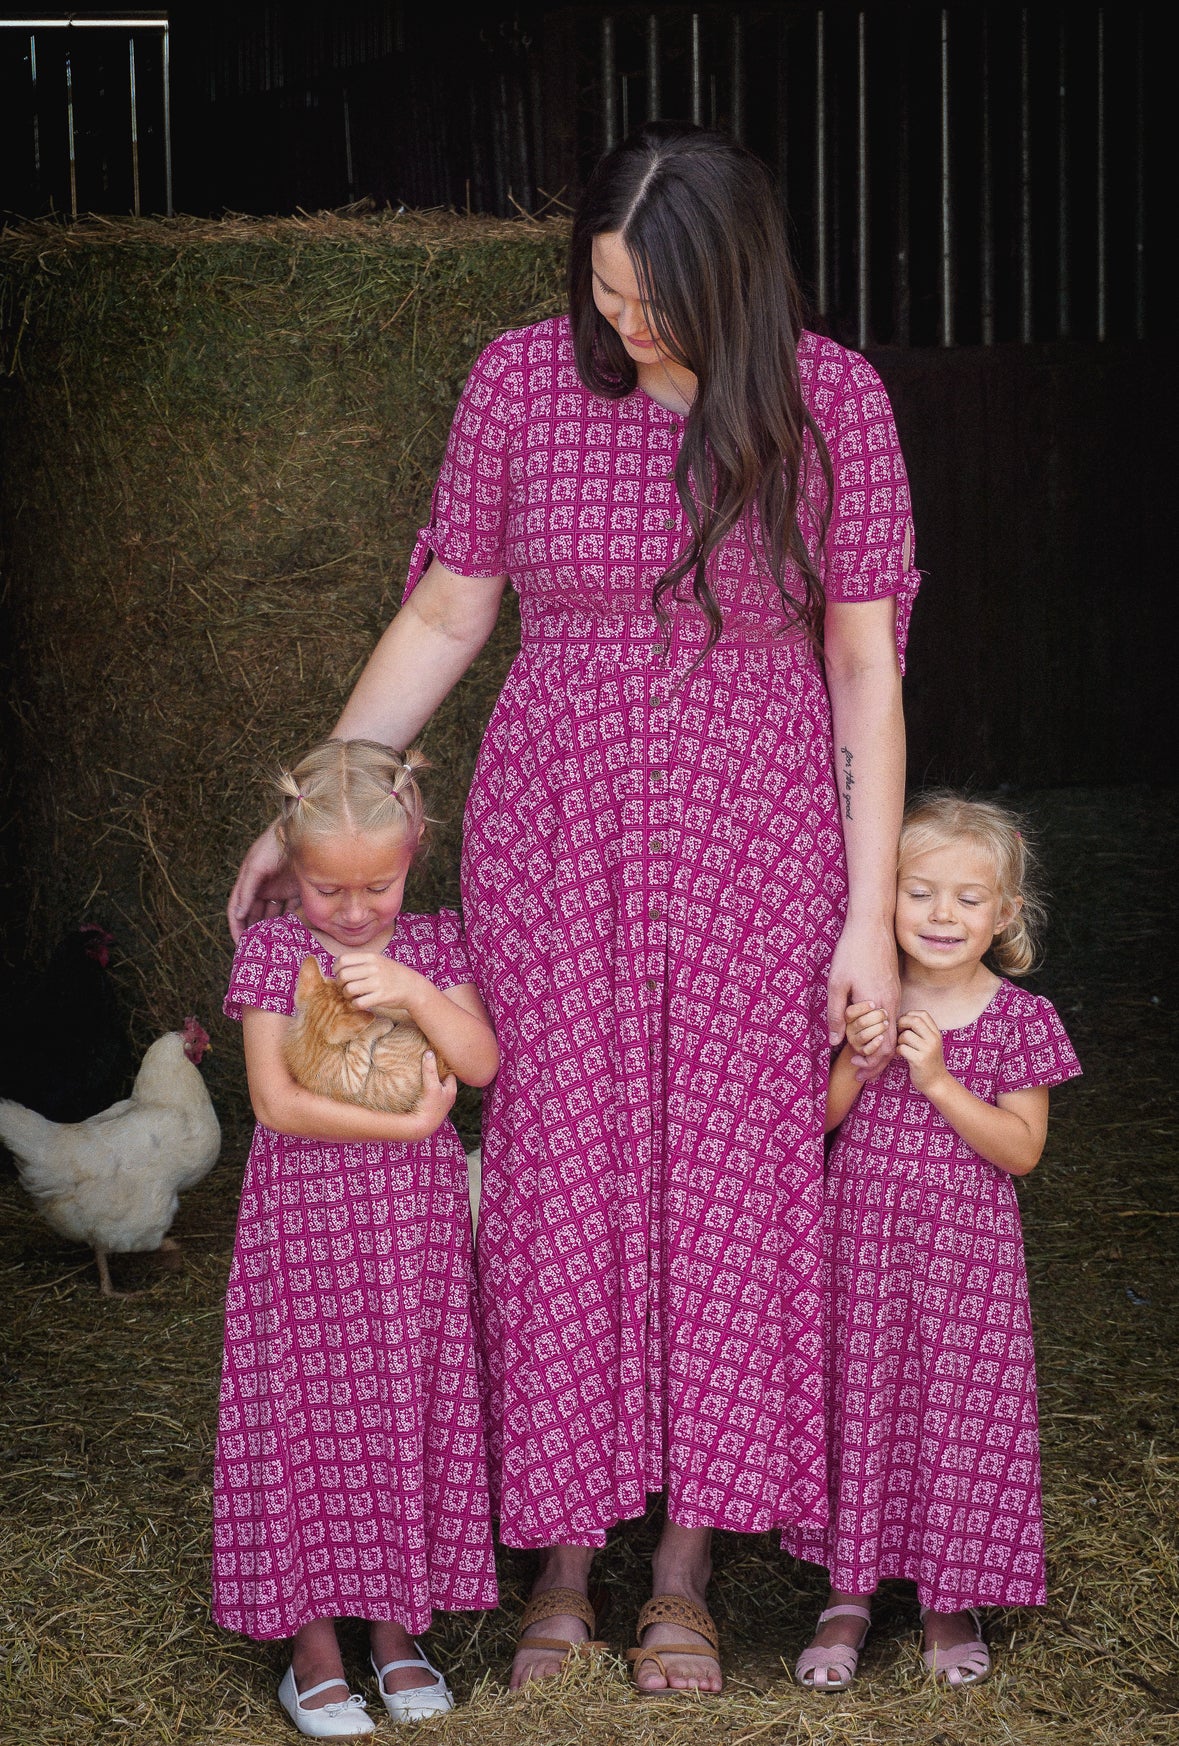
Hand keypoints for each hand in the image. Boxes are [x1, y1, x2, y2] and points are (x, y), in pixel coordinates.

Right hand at [228, 820, 297, 941]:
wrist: (298, 832)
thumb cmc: (273, 846)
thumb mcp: (255, 867)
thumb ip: (247, 890)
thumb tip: (237, 915)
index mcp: (247, 884)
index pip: (237, 911)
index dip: (237, 928)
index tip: (240, 946)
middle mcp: (261, 890)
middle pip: (254, 917)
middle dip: (254, 934)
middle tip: (257, 952)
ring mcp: (279, 891)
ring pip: (273, 917)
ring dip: (272, 931)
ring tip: (274, 947)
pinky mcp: (296, 890)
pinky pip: (291, 911)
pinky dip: (290, 923)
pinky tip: (292, 936)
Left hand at [334, 951, 421, 1014]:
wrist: (412, 986)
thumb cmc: (391, 974)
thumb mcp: (378, 961)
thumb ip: (360, 962)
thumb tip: (336, 968)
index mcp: (371, 957)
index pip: (342, 960)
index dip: (336, 969)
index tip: (339, 975)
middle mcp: (373, 968)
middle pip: (343, 975)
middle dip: (339, 984)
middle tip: (345, 988)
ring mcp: (378, 982)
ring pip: (348, 989)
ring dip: (346, 995)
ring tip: (352, 996)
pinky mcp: (381, 997)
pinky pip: (358, 1002)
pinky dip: (355, 1005)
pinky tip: (359, 1003)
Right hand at [401, 1051, 456, 1138]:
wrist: (421, 1128)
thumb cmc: (429, 1107)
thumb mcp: (431, 1086)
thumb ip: (430, 1069)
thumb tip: (429, 1052)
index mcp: (451, 1091)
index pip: (450, 1073)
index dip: (444, 1064)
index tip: (437, 1056)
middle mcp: (447, 1098)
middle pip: (443, 1080)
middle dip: (437, 1072)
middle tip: (428, 1062)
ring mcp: (438, 1104)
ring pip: (435, 1088)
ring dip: (430, 1081)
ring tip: (421, 1072)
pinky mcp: (429, 1109)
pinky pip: (428, 1095)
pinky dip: (424, 1089)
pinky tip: (416, 1086)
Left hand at [827, 918, 900, 1079]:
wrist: (873, 924)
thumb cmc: (852, 952)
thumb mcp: (837, 984)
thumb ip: (836, 1014)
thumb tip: (835, 1042)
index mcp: (879, 1007)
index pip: (883, 1048)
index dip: (872, 1065)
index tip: (857, 1073)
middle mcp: (892, 1004)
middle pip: (891, 1045)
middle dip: (877, 1063)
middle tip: (860, 1075)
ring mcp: (895, 996)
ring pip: (893, 1032)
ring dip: (879, 1048)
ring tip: (862, 1058)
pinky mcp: (893, 988)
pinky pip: (892, 1019)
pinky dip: (882, 1033)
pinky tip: (868, 1034)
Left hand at [896, 1010, 948, 1093]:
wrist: (936, 1083)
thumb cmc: (929, 1061)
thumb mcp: (930, 1043)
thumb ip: (921, 1031)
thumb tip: (901, 1018)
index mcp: (936, 1033)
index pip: (922, 1014)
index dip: (909, 1015)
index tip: (904, 1024)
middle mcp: (934, 1040)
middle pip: (914, 1021)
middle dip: (902, 1024)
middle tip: (899, 1033)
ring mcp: (928, 1050)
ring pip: (906, 1035)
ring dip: (899, 1040)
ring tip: (901, 1046)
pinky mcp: (919, 1060)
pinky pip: (902, 1048)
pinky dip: (898, 1051)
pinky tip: (900, 1055)